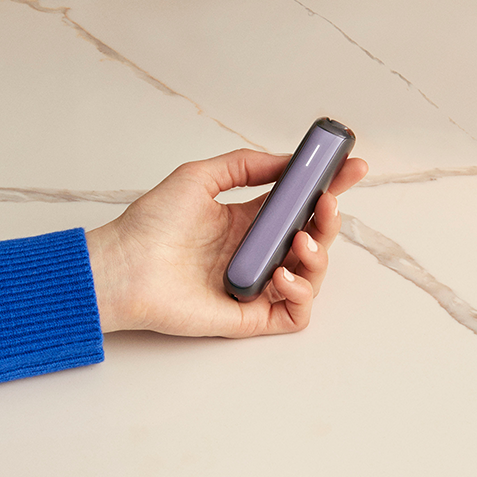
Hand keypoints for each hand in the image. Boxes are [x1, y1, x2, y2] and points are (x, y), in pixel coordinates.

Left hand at [85, 149, 367, 336]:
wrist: (124, 266)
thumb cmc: (150, 224)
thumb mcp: (198, 177)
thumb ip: (244, 165)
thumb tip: (287, 161)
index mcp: (244, 221)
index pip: (297, 204)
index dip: (329, 186)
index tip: (352, 167)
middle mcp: (254, 252)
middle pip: (313, 237)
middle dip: (330, 219)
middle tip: (325, 204)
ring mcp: (254, 284)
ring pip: (311, 275)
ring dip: (319, 256)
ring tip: (299, 243)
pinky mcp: (249, 315)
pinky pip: (294, 313)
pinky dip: (301, 294)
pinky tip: (281, 275)